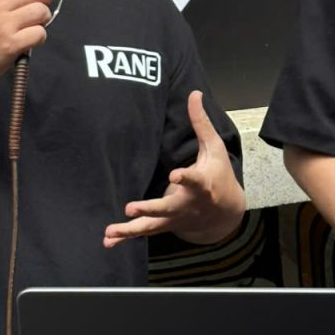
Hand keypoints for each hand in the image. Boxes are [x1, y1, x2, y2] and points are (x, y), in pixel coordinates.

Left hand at [104, 90, 244, 247]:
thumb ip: (201, 122)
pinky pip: (145, 233)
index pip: (194, 180)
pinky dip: (126, 238)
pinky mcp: (166, 225)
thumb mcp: (214, 147)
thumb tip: (195, 92)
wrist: (226, 212)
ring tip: (110, 232)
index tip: (175, 175)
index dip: (185, 178)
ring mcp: (176, 218)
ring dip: (130, 230)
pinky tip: (108, 241)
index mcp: (202, 184)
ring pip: (152, 226)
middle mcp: (188, 204)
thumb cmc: (219, 173)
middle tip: (130, 208)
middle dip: (149, 209)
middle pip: (168, 208)